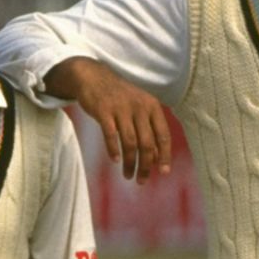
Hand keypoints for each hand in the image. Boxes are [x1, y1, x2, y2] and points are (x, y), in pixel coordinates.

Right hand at [48, 57, 171, 183]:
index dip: (164, 155)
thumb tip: (156, 159)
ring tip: (128, 175)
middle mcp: (139, 107)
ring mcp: (121, 108)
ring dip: (130, 162)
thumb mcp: (139, 110)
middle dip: (145, 165)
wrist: (94, 77)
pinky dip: (113, 149)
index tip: (163, 173)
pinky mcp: (104, 110)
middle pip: (147, 143)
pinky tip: (115, 160)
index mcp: (152, 106)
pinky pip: (111, 134)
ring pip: (130, 142)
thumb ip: (149, 131)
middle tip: (141, 180)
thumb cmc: (119, 98)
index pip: (163, 135)